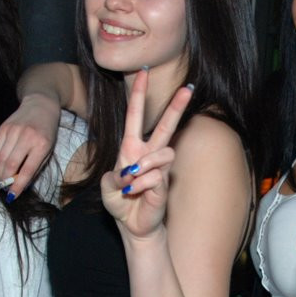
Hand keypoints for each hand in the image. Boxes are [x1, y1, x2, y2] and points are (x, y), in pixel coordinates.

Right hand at [0, 93, 59, 200]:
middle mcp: (27, 137)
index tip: (12, 196)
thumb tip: (20, 185)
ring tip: (1, 180)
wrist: (41, 105)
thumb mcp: (48, 150)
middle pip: (10, 165)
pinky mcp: (3, 128)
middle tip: (5, 188)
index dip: (18, 185)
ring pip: (0, 159)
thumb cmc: (47, 131)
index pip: (27, 170)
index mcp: (42, 145)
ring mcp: (13, 131)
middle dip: (5, 180)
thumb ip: (35, 167)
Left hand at [100, 68, 191, 240]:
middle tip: (188, 88)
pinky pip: (157, 176)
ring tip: (132, 180)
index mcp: (131, 148)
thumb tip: (132, 171)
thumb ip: (114, 177)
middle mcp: (147, 154)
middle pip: (165, 125)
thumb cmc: (120, 203)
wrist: (132, 225)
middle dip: (176, 106)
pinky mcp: (165, 183)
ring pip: (163, 152)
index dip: (139, 94)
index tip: (144, 71)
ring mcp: (159, 168)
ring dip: (144, 165)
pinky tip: (135, 193)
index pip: (135, 116)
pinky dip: (141, 185)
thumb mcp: (107, 188)